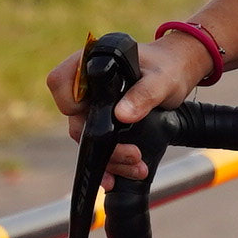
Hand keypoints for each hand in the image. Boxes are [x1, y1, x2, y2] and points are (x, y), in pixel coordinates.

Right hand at [42, 33, 208, 183]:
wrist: (177, 74)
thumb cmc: (167, 67)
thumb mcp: (161, 79)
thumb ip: (144, 93)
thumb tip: (122, 115)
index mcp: (92, 63)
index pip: (60, 82)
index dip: (70, 103)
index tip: (96, 118)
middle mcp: (87, 86)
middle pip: (77, 120)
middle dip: (101, 145)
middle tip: (133, 155)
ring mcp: (93, 105)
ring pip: (88, 138)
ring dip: (110, 159)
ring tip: (136, 168)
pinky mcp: (103, 122)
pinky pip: (99, 145)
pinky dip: (111, 162)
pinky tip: (123, 174)